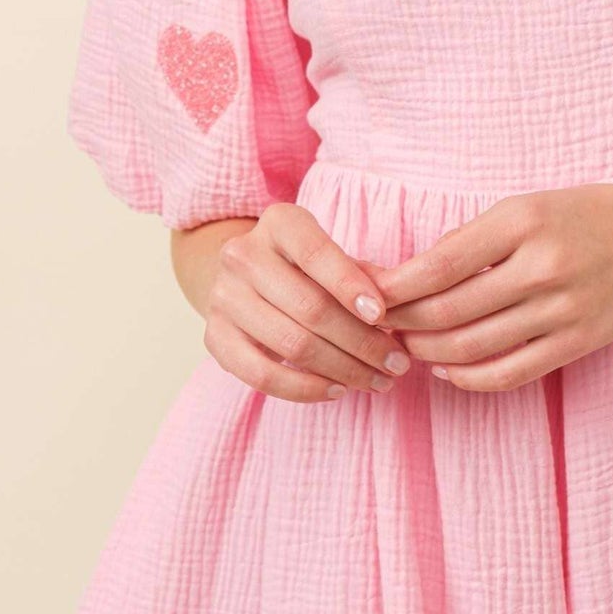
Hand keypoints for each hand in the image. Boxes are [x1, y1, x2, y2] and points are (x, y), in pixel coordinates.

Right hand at [201, 203, 411, 402]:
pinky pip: (261, 375)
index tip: (384, 315)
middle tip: (397, 364)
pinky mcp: (214, 337)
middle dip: (362, 342)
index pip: (315, 253)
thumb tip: (397, 304)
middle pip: (309, 307)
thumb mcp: (333, 256)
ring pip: (291, 344)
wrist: (243, 279)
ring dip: (344, 370)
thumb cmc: (305, 268)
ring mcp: (223, 297)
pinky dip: (304, 389)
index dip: (350, 285)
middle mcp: (243, 254)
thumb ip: (364, 275)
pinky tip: (337, 390)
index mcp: (278, 222)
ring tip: (378, 381)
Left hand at [366, 183, 612, 392]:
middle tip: (378, 324)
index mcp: (524, 221)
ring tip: (406, 345)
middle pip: (448, 310)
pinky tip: (446, 370)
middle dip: (403, 322)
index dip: (394, 286)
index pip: (439, 264)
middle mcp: (542, 266)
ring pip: (472, 346)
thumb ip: (474, 239)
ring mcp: (562, 310)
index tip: (368, 293)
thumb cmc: (586, 215)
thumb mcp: (528, 206)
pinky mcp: (577, 344)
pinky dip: (468, 377)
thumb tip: (409, 275)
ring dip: (427, 351)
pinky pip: (509, 373)